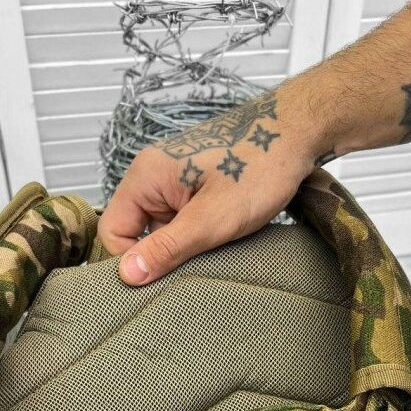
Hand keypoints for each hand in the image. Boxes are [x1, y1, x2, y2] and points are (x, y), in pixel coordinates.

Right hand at [97, 88, 318, 285]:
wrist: (297, 131)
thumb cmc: (259, 168)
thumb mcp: (210, 221)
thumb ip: (166, 249)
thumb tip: (126, 276)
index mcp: (145, 177)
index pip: (112, 231)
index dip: (132, 261)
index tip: (162, 279)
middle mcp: (153, 175)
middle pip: (136, 232)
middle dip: (162, 255)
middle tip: (194, 267)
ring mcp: (175, 180)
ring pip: (163, 229)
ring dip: (185, 246)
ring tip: (216, 248)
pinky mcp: (196, 185)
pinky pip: (183, 220)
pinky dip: (199, 234)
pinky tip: (223, 236)